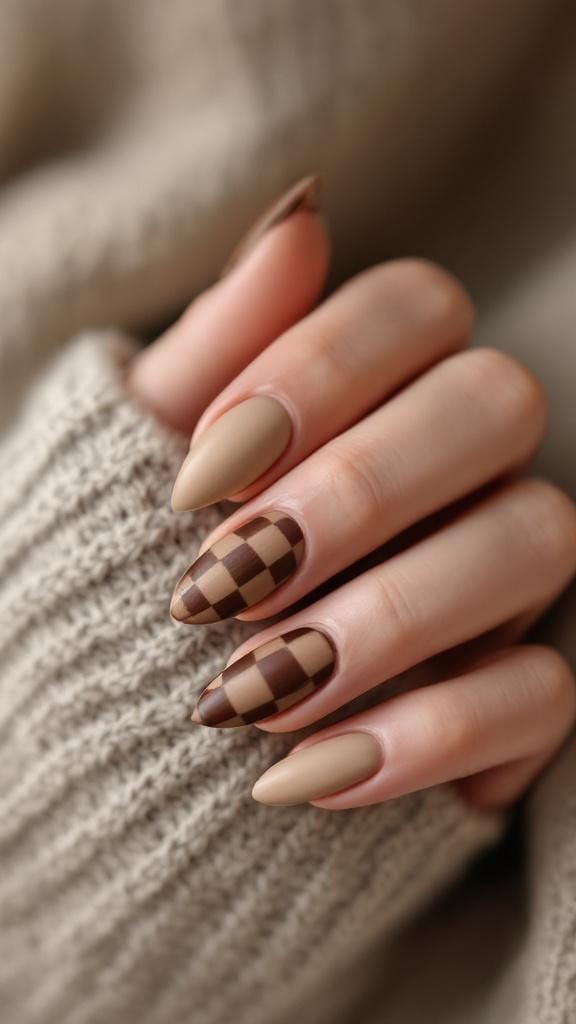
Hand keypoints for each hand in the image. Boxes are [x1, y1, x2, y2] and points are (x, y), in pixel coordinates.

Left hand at [129, 178, 575, 809]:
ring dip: (389, 619)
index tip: (196, 477)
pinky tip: (309, 778)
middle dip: (362, 489)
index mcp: (381, 389)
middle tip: (232, 580)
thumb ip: (221, 345)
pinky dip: (430, 735)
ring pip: (536, 539)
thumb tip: (302, 215)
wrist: (128, 721)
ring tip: (251, 697)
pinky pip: (543, 695)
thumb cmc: (141, 568)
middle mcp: (464, 465)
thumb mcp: (146, 456)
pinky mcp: (517, 697)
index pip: (415, 306)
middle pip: (497, 403)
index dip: (316, 373)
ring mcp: (503, 574)